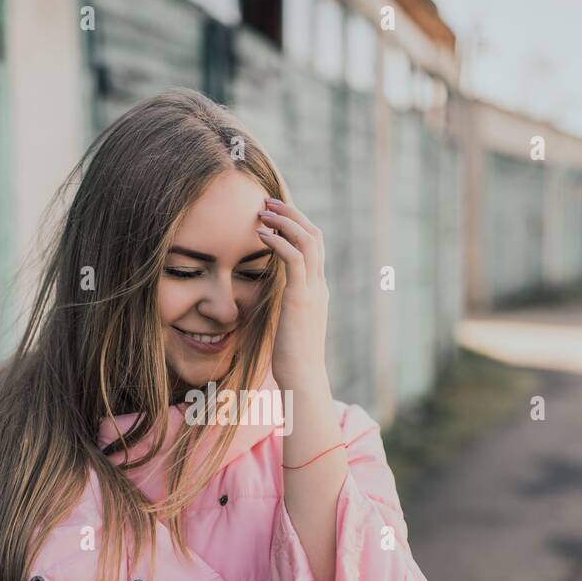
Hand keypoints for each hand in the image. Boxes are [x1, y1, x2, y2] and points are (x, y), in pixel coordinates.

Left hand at [257, 198, 328, 387]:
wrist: (303, 378)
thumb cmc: (292, 357)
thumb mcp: (290, 324)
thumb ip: (286, 305)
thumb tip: (272, 300)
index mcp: (318, 290)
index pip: (314, 246)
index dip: (297, 225)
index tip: (275, 215)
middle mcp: (320, 286)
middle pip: (315, 235)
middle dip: (292, 214)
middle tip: (268, 202)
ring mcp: (313, 291)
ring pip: (308, 241)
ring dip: (285, 221)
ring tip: (263, 211)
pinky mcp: (301, 299)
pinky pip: (295, 259)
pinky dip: (279, 241)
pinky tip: (261, 235)